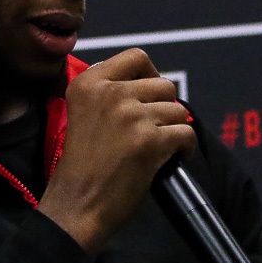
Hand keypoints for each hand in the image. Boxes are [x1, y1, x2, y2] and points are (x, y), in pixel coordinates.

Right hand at [40, 48, 195, 253]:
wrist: (76, 205)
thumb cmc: (80, 167)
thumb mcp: (82, 114)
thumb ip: (108, 94)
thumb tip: (148, 83)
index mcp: (88, 83)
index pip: (136, 57)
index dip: (150, 75)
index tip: (149, 95)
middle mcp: (110, 93)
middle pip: (163, 84)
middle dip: (164, 107)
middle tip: (154, 129)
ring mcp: (131, 116)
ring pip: (177, 110)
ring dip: (174, 129)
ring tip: (160, 147)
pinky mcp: (150, 140)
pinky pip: (186, 133)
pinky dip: (185, 148)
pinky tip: (173, 158)